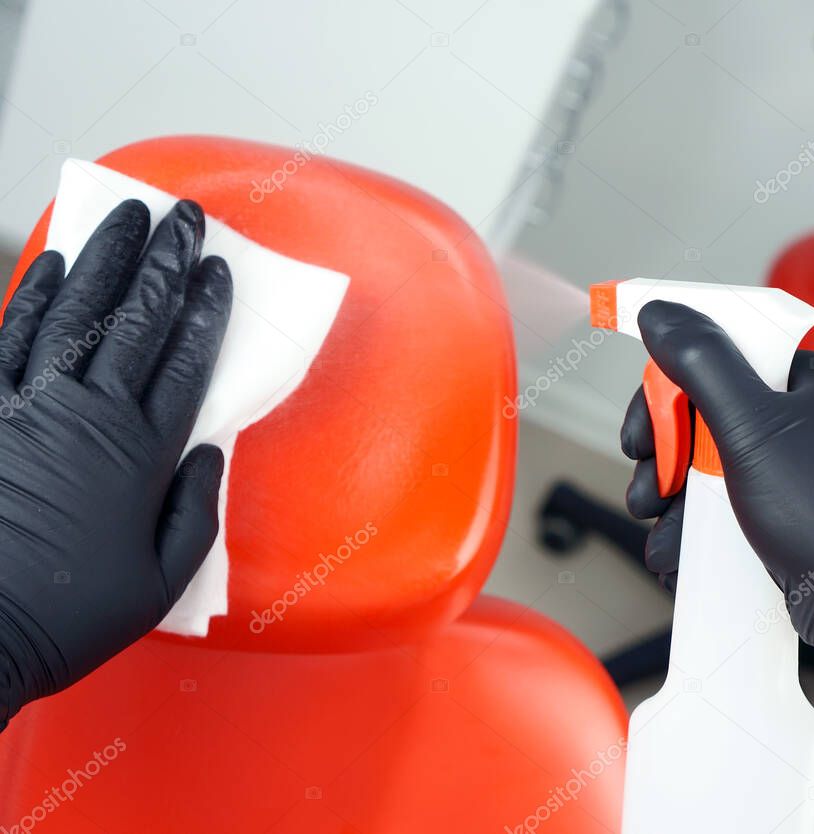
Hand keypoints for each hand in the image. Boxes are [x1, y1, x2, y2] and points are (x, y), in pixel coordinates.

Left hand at [0, 199, 231, 726]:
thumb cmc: (71, 614)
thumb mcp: (162, 581)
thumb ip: (196, 510)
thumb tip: (210, 450)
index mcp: (141, 453)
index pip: (185, 360)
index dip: (206, 309)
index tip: (221, 271)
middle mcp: (89, 415)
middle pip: (136, 320)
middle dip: (165, 261)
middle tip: (186, 217)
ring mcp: (30, 406)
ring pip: (76, 312)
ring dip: (105, 258)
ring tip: (129, 216)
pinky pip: (11, 336)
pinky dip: (33, 294)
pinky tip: (51, 261)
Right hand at [622, 300, 813, 706]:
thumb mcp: (753, 429)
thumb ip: (702, 364)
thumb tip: (659, 312)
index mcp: (799, 380)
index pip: (713, 354)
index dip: (665, 389)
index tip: (643, 427)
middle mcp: (790, 418)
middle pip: (694, 414)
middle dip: (660, 453)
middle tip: (648, 477)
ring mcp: (779, 468)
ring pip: (694, 464)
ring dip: (664, 497)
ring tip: (658, 525)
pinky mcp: (769, 512)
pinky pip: (709, 505)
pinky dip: (684, 527)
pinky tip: (675, 550)